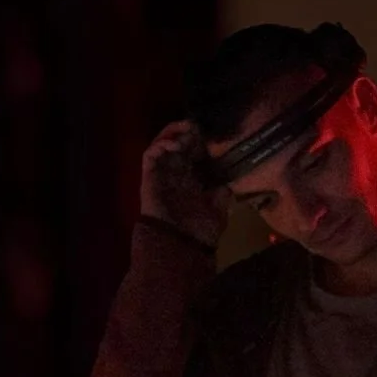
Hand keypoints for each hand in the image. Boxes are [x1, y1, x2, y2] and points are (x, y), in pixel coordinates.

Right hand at [140, 121, 228, 249]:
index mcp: (190, 180)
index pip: (191, 152)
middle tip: (196, 129)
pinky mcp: (149, 177)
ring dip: (172, 133)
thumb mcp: (219, 210)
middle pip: (176, 143)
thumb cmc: (199, 232)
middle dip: (186, 132)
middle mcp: (174, 174)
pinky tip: (174, 145)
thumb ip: (222, 194)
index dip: (199, 141)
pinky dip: (160, 144)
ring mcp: (160, 174)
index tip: (209, 138)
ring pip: (160, 143)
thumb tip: (228, 182)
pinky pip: (149, 154)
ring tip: (185, 133)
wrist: (180, 247)